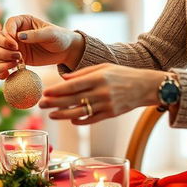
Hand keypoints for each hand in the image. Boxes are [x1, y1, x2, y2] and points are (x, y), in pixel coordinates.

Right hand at [0, 14, 84, 78]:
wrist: (64, 51)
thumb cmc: (59, 38)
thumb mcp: (51, 34)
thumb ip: (36, 35)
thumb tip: (19, 36)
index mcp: (22, 22)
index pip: (7, 24)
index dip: (7, 35)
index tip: (16, 45)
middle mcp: (14, 33)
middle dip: (2, 48)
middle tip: (18, 56)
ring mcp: (12, 47)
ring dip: (0, 59)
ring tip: (15, 65)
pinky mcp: (14, 59)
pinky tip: (6, 75)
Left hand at [38, 64, 164, 123]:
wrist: (145, 86)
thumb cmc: (122, 74)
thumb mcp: (104, 67)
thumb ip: (83, 73)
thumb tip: (64, 79)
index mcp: (99, 78)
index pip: (73, 85)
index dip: (57, 90)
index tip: (45, 92)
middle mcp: (101, 92)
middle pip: (73, 100)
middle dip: (55, 103)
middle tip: (41, 105)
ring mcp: (106, 105)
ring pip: (80, 112)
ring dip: (63, 114)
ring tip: (51, 115)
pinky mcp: (110, 114)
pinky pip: (91, 119)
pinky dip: (80, 120)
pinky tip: (70, 119)